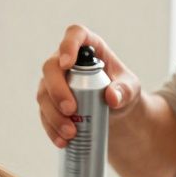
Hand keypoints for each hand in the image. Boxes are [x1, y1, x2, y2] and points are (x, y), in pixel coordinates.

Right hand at [37, 24, 142, 148]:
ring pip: (43, 94)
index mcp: (89, 48)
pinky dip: (52, 129)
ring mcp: (54, 83)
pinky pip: (44, 115)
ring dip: (54, 115)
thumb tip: (112, 97)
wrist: (115, 115)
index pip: (75, 35)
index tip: (67, 63)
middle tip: (71, 110)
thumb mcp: (131, 91)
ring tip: (71, 133)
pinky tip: (62, 141)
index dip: (68, 45)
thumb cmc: (123, 93)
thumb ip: (125, 91)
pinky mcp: (49, 104)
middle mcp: (65, 62)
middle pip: (51, 68)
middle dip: (57, 90)